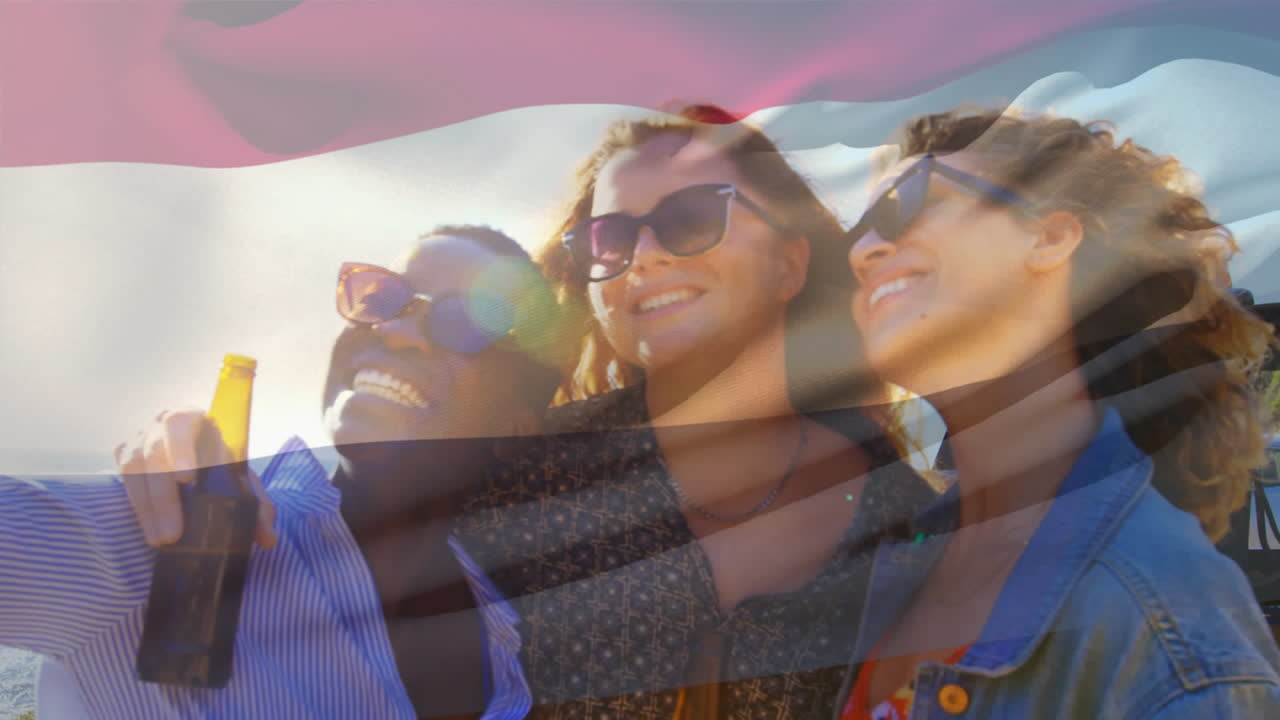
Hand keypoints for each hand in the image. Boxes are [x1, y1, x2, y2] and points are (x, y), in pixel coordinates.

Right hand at [114, 409, 277, 548]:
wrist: (196, 454)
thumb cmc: (222, 463)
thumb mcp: (242, 478)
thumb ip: (259, 505)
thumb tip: (269, 539)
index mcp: (195, 417)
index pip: (181, 424)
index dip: (180, 450)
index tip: (187, 478)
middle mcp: (162, 421)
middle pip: (155, 453)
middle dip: (164, 497)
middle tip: (173, 534)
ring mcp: (139, 436)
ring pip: (135, 469)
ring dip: (148, 508)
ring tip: (162, 541)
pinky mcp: (124, 453)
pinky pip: (125, 480)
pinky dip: (139, 507)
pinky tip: (149, 529)